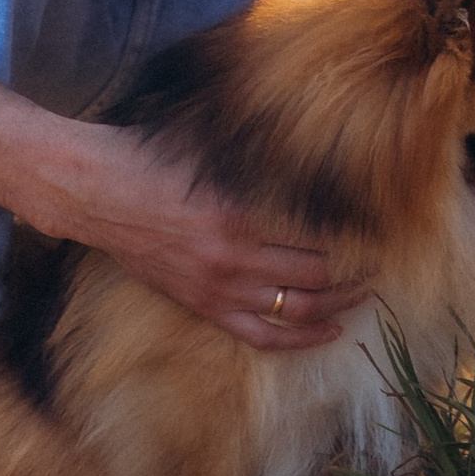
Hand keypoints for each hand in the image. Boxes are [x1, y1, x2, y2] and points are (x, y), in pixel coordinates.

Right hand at [42, 128, 361, 351]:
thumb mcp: (209, 145)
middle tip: (380, 267)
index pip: (315, 237)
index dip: (353, 239)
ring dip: (335, 308)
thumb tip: (309, 136)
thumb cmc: (151, 156)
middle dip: (353, 277)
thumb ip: (257, 150)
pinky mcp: (201, 306)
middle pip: (314, 279)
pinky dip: (298, 339)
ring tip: (363, 297)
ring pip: (293, 313)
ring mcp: (216, 288)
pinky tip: (327, 332)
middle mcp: (232, 258)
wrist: (94, 191)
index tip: (380, 232)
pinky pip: (259, 335)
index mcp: (239, 212)